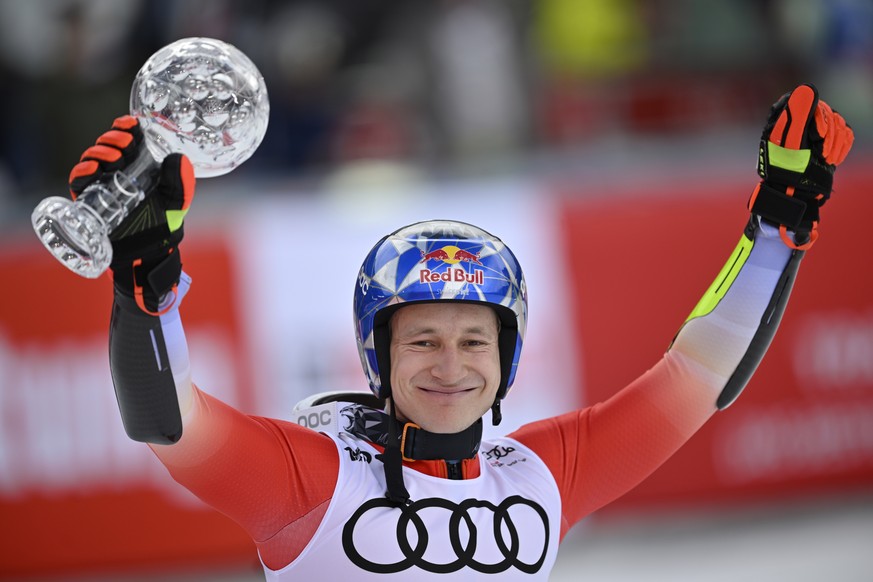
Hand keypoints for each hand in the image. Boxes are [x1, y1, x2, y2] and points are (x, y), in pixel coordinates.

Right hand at [69, 115, 194, 313]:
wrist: (150, 251)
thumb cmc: (163, 222)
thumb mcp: (177, 200)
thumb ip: (181, 181)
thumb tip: (178, 158)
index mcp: (138, 164)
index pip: (128, 139)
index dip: (127, 128)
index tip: (132, 124)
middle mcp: (117, 170)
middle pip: (108, 145)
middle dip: (113, 139)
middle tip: (123, 143)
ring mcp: (102, 184)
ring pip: (92, 159)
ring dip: (99, 153)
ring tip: (112, 158)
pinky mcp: (88, 199)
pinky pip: (79, 182)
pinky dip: (82, 172)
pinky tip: (92, 171)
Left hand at [750, 83, 852, 248]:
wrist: (795, 193)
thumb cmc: (786, 169)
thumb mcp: (790, 140)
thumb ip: (799, 114)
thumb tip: (806, 88)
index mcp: (783, 119)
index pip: (804, 99)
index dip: (817, 113)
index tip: (819, 133)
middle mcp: (799, 123)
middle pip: (825, 111)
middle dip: (829, 131)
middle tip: (821, 150)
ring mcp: (814, 133)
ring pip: (838, 122)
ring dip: (835, 142)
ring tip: (826, 158)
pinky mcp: (827, 143)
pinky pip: (845, 133)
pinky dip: (842, 146)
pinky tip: (832, 158)